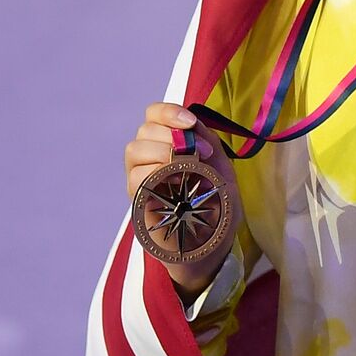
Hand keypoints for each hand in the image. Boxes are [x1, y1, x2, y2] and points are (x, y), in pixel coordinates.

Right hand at [125, 102, 243, 300]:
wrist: (214, 243)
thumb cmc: (218, 204)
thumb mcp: (220, 165)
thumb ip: (206, 140)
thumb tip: (192, 123)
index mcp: (168, 143)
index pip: (154, 114)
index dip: (169, 112)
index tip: (190, 123)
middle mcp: (149, 157)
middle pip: (145, 129)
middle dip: (173, 134)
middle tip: (201, 152)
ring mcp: (141, 178)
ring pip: (135, 149)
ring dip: (163, 151)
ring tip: (187, 167)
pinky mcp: (138, 200)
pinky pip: (136, 177)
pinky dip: (156, 173)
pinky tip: (177, 181)